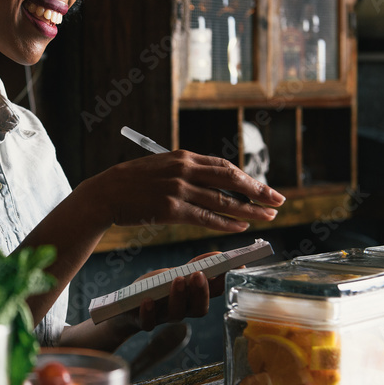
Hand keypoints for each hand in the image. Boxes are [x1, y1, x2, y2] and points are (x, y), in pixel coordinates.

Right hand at [75, 150, 284, 232]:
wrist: (105, 194)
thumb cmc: (131, 182)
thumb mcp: (160, 166)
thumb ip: (184, 171)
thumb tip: (210, 180)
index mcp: (183, 157)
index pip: (224, 166)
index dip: (247, 178)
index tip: (263, 187)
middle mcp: (184, 170)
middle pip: (231, 180)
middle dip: (258, 191)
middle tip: (279, 200)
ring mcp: (178, 190)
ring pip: (223, 201)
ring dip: (249, 210)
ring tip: (268, 217)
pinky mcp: (171, 210)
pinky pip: (206, 217)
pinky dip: (226, 223)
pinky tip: (241, 227)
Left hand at [120, 253, 225, 331]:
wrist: (128, 307)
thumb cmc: (158, 287)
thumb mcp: (177, 273)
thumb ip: (197, 265)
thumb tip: (219, 255)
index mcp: (195, 297)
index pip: (216, 292)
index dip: (227, 280)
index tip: (237, 266)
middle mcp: (183, 310)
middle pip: (200, 308)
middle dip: (202, 291)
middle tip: (200, 275)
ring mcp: (164, 317)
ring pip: (177, 314)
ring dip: (179, 297)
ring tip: (177, 280)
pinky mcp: (143, 321)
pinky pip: (148, 322)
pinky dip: (149, 312)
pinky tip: (148, 300)